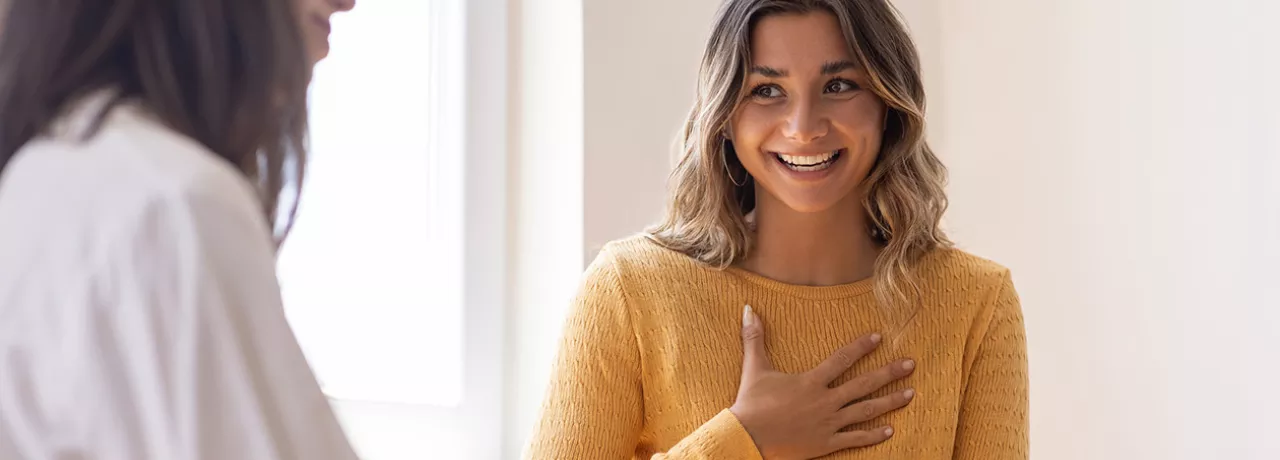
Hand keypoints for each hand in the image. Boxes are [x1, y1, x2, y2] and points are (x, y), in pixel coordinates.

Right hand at [729, 305, 916, 459]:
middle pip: (864, 384)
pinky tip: (890, 430)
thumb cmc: (750, 404)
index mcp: (810, 381)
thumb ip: (754, 338)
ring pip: (866, 411)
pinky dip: (873, 436)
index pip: (842, 359)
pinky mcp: (826, 443)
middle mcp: (825, 401)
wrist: (747, 438)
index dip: (861, 347)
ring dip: (890, 402)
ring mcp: (828, 423)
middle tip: (911, 364)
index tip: (879, 338)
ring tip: (910, 394)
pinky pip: (854, 439)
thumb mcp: (754, 368)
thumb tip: (748, 309)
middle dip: (889, 373)